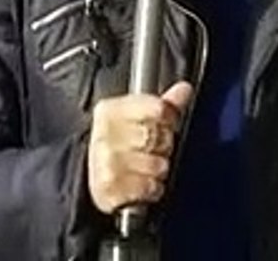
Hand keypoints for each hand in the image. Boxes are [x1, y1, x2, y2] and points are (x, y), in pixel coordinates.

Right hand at [87, 81, 192, 214]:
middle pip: (159, 137)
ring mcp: (106, 162)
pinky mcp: (110, 189)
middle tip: (150, 150)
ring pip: (158, 165)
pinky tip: (141, 184)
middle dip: (163, 147)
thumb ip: (164, 104)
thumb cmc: (118, 147)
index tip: (165, 123)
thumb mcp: (137, 119)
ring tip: (145, 168)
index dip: (168, 118)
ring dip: (158, 170)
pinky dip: (152, 189)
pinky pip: (150, 187)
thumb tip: (185, 89)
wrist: (93, 179)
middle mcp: (104, 135)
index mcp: (110, 111)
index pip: (158, 109)